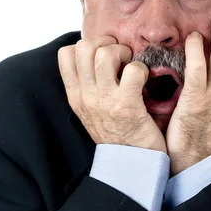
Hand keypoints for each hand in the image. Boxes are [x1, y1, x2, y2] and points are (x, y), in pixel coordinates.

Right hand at [58, 36, 166, 152]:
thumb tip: (97, 55)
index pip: (65, 54)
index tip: (104, 55)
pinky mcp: (127, 107)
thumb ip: (90, 85)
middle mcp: (86, 96)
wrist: (131, 167)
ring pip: (105, 54)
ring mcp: (104, 101)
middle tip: (121, 58)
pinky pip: (133, 71)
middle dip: (107, 43)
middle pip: (84, 46)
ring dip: (124, 54)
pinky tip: (145, 81)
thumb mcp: (93, 110)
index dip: (88, 45)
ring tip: (131, 67)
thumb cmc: (118, 134)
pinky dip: (142, 70)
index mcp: (76, 95)